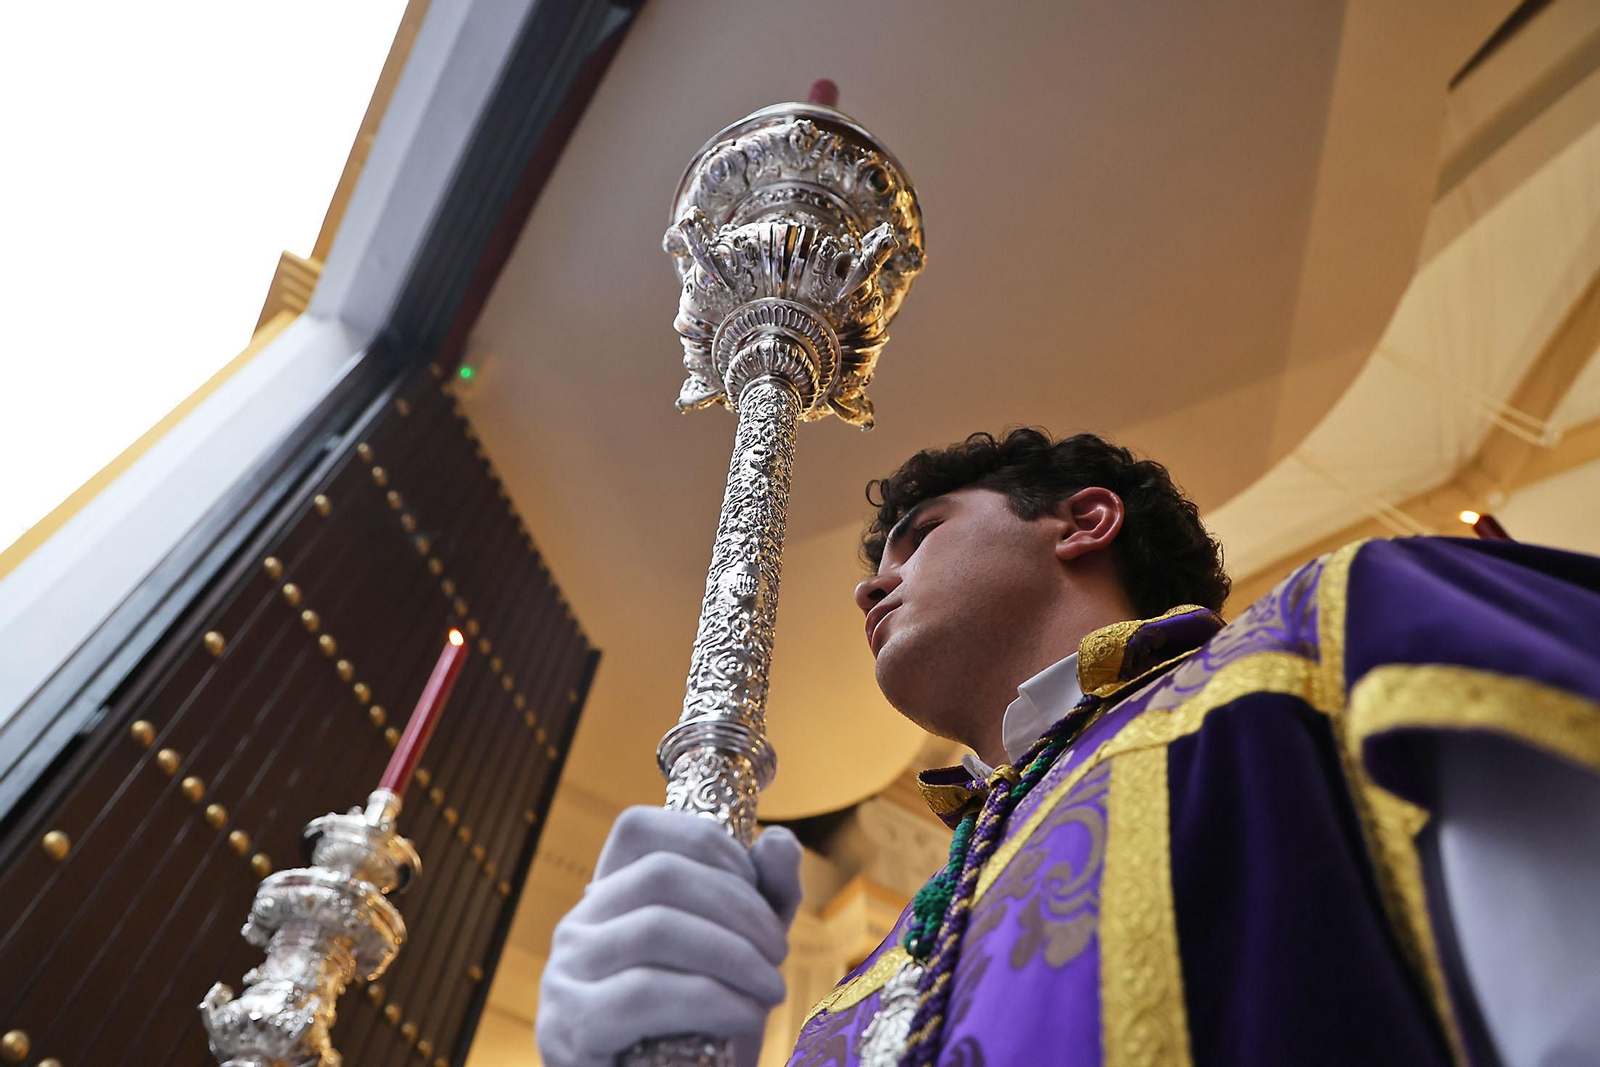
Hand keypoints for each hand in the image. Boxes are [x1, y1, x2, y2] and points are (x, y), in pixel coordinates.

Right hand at [536, 806, 803, 1066]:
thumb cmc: (706, 1030)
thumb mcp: (743, 953)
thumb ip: (765, 897)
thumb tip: (779, 840)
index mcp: (607, 898)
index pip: (638, 828)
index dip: (707, 843)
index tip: (756, 886)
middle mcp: (576, 927)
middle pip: (660, 875)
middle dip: (738, 906)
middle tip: (777, 951)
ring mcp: (565, 976)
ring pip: (656, 929)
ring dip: (734, 955)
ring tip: (770, 989)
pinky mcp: (570, 1029)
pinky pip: (644, 993)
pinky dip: (711, 999)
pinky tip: (744, 1016)